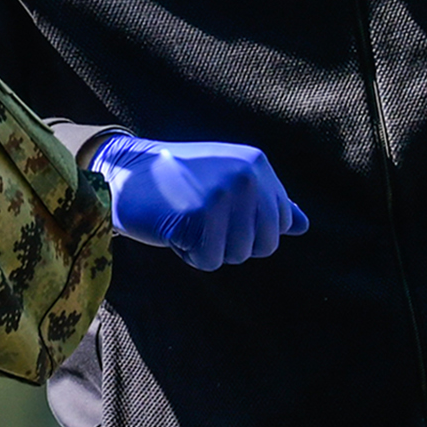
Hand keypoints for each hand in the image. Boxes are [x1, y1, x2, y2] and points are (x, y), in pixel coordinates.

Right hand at [89, 135, 308, 271]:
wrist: (124, 172)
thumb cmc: (177, 181)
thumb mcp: (228, 180)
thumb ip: (266, 201)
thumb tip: (303, 225)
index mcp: (257, 164)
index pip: (280, 224)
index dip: (248, 230)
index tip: (218, 209)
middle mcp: (246, 176)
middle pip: (264, 245)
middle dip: (232, 243)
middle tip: (201, 218)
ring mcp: (224, 195)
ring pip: (237, 255)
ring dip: (208, 248)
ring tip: (186, 218)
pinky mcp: (200, 216)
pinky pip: (208, 261)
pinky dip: (188, 254)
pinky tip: (173, 228)